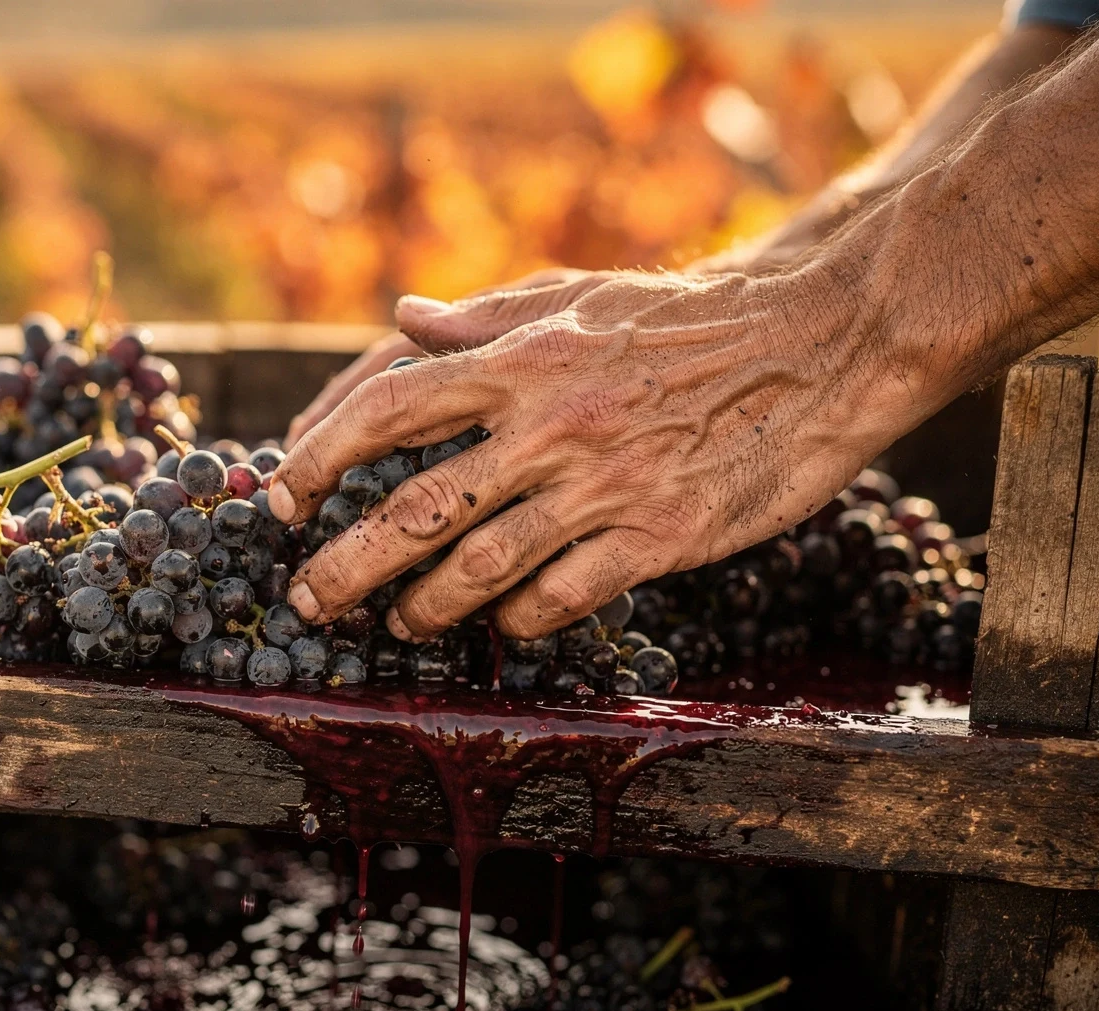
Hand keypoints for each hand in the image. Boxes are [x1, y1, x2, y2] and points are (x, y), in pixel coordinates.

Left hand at [265, 266, 923, 639]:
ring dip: (423, 607)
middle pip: (415, 510)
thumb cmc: (683, 319)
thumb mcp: (576, 297)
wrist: (816, 344)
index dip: (320, 457)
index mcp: (521, 359)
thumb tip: (401, 319)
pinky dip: (517, 620)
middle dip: (346, 566)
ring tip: (398, 624)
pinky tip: (502, 625)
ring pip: (480, 569)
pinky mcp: (658, 538)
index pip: (388, 410)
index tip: (281, 497)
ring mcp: (604, 486)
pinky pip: (561, 597)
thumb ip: (483, 320)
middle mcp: (550, 424)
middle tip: (307, 600)